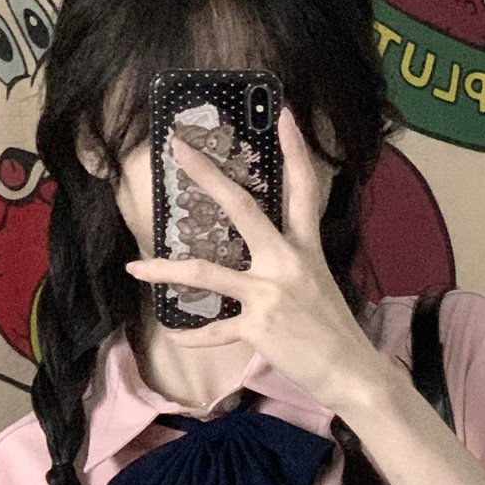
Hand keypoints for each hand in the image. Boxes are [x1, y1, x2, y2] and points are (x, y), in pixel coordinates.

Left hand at [124, 110, 386, 416]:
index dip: (295, 148)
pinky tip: (176, 335)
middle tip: (179, 149)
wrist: (350, 372)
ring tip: (134, 269)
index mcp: (306, 248)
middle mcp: (287, 262)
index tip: (283, 112)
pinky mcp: (259, 327)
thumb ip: (290, 264)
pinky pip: (215, 329)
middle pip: (243, 209)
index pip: (303, 188)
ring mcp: (270, 294)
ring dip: (165, 271)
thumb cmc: (332, 330)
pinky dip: (194, 336)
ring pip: (207, 272)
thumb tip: (262, 255)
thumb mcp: (318, 285)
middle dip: (208, 177)